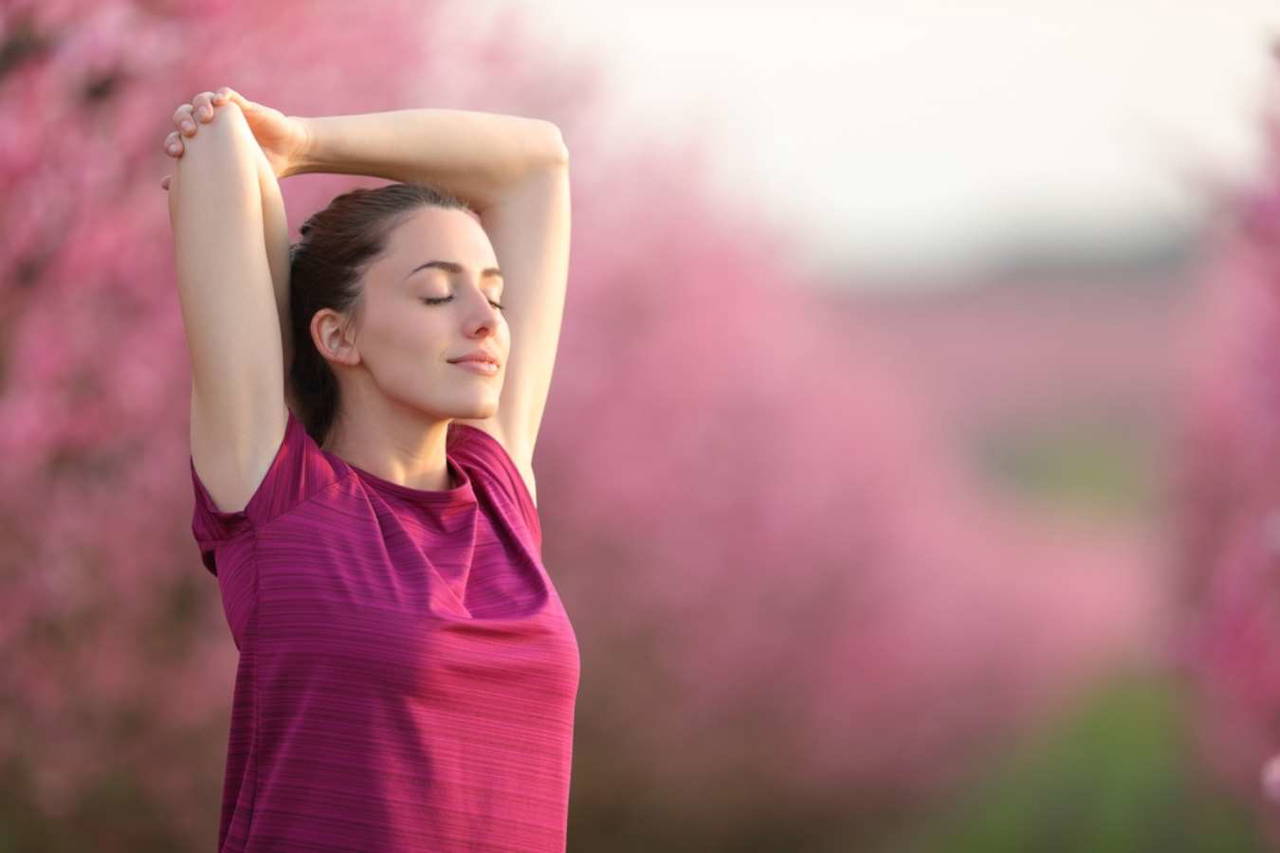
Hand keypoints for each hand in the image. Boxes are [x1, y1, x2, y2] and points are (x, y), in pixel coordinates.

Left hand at [160, 87, 309, 188]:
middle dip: (182, 120)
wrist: (288, 155)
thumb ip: (201, 178)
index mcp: (203, 142)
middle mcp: (210, 125)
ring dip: (199, 105)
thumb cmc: (258, 168)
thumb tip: (165, 186)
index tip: (176, 153)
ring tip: (206, 117)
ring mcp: (225, 114)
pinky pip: (227, 93)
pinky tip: (221, 100)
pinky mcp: (244, 106)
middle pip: (184, 114)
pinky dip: (222, 94)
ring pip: (201, 100)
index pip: (178, 137)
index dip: (173, 141)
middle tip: (189, 132)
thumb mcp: (231, 178)